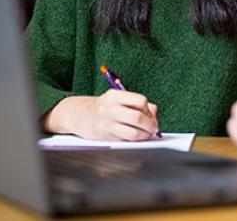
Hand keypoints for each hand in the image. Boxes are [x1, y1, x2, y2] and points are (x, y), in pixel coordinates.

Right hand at [44, 90, 159, 140]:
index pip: (140, 101)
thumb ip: (138, 104)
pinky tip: (136, 137)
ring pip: (133, 133)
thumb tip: (154, 114)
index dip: (148, 109)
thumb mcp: (120, 99)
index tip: (151, 115)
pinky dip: (136, 140)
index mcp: (115, 95)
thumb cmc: (107, 107)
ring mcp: (106, 124)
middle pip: (137, 117)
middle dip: (150, 124)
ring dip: (145, 135)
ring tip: (147, 134)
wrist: (82, 116)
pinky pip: (126, 140)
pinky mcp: (106, 138)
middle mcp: (109, 109)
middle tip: (154, 128)